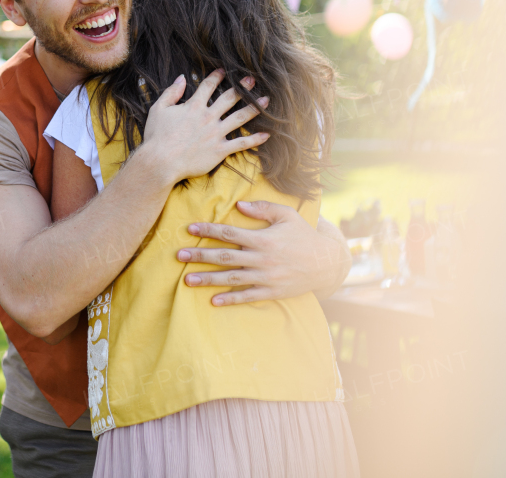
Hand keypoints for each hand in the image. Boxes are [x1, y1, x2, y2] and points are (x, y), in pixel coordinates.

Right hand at [139, 70, 268, 186]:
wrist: (161, 161)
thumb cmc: (157, 137)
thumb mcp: (158, 109)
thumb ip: (171, 92)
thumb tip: (182, 78)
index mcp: (194, 106)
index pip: (208, 86)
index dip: (217, 77)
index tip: (225, 70)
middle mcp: (208, 117)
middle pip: (229, 98)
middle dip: (242, 87)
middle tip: (252, 79)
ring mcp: (216, 134)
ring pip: (240, 118)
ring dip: (253, 108)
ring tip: (266, 100)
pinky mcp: (220, 150)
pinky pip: (241, 144)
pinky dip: (255, 140)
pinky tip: (266, 135)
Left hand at [177, 200, 351, 304]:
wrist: (326, 263)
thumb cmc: (303, 235)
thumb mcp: (287, 215)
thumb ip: (263, 208)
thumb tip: (239, 204)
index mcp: (263, 238)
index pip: (229, 233)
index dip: (208, 230)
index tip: (189, 229)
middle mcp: (262, 258)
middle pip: (224, 257)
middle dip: (200, 256)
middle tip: (178, 256)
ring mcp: (266, 277)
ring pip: (231, 278)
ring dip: (208, 280)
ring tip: (187, 281)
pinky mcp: (271, 291)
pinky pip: (247, 296)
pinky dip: (230, 299)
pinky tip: (213, 301)